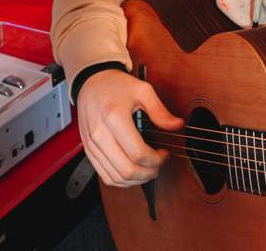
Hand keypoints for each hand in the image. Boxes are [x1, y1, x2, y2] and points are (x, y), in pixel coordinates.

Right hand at [76, 69, 183, 186]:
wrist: (92, 83)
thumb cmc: (116, 86)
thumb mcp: (142, 90)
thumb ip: (160, 111)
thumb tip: (177, 125)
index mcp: (114, 118)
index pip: (138, 153)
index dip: (156, 159)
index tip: (165, 153)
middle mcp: (100, 134)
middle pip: (127, 170)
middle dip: (149, 173)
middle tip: (159, 165)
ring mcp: (92, 145)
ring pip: (116, 178)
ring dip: (136, 180)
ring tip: (149, 170)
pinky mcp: (89, 151)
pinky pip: (105, 176)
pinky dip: (122, 181)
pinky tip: (134, 173)